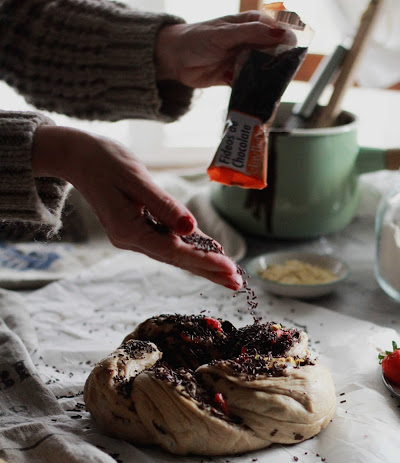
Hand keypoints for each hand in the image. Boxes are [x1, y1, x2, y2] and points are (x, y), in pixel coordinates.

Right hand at [32, 125, 242, 289]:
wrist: (77, 157)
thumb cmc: (104, 161)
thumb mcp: (135, 178)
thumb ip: (163, 205)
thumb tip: (190, 228)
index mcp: (128, 230)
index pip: (174, 251)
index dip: (204, 260)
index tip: (230, 267)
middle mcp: (131, 239)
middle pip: (177, 260)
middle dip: (209, 271)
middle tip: (237, 283)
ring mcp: (133, 237)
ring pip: (174, 254)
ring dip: (202, 265)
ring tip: (230, 275)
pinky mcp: (137, 230)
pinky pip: (168, 243)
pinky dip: (189, 249)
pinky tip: (209, 255)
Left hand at [155, 10, 294, 87]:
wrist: (175, 59)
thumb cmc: (198, 38)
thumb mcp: (226, 34)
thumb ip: (252, 34)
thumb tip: (280, 35)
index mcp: (249, 23)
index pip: (275, 29)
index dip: (286, 39)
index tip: (294, 50)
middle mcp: (249, 41)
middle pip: (272, 51)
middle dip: (279, 62)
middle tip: (287, 73)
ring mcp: (243, 60)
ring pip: (262, 69)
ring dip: (268, 78)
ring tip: (276, 88)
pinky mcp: (235, 77)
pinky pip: (250, 84)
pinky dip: (254, 90)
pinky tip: (261, 96)